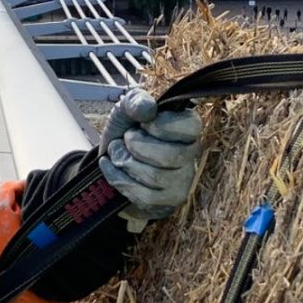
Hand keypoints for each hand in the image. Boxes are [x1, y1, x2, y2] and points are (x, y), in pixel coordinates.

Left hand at [99, 88, 202, 229]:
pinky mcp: (167, 201)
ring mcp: (182, 181)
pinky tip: (111, 167)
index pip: (191, 127)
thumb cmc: (126, 133)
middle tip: (124, 139)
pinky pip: (144, 195)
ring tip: (116, 153)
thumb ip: (135, 102)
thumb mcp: (126, 111)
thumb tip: (148, 109)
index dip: (160, 125)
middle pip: (172, 155)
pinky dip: (118, 179)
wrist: (112, 161)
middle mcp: (191, 155)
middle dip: (136, 146)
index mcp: (188, 129)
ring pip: (155, 176)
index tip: (143, 124)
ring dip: (125, 162)